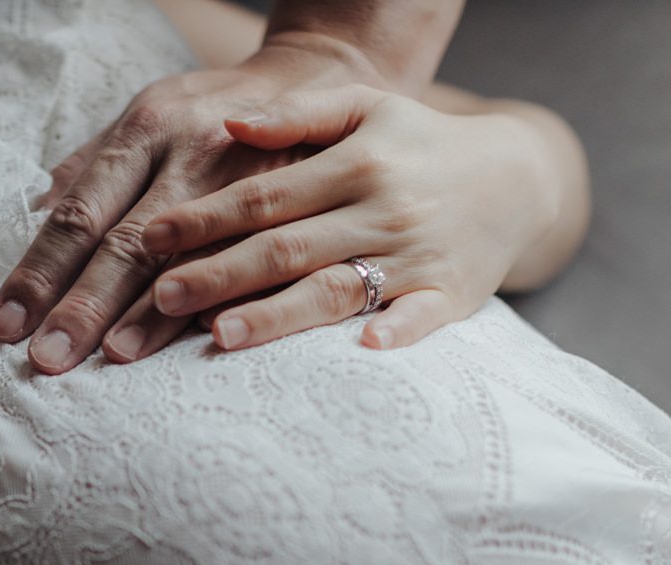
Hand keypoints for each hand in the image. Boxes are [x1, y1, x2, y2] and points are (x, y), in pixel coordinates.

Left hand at [0, 42, 389, 374]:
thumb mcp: (149, 112)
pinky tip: (209, 340)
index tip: (7, 324)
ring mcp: (249, 180)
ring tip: (115, 359)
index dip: (41, 271)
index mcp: (146, 129)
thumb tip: (34, 212)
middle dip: (83, 306)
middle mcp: (194, 152)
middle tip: (48, 358)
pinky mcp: (298, 205)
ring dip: (152, 316)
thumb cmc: (212, 109)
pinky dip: (233, 302)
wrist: (314, 75)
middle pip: (129, 242)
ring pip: (195, 256)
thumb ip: (92, 163)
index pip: (81, 212)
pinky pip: (261, 262)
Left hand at [133, 85, 561, 355]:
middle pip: (287, 248)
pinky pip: (420, 319)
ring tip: (220, 334)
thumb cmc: (418, 145)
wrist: (517, 178)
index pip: (265, 195)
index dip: (206, 218)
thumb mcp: (366, 108)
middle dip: (219, 274)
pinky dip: (396, 332)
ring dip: (278, 314)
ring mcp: (416, 257)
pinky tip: (362, 350)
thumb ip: (296, 115)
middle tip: (160, 298)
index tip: (152, 238)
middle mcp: (382, 210)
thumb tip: (229, 120)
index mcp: (355, 163)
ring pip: (336, 289)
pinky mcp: (450, 296)